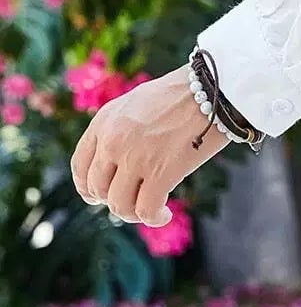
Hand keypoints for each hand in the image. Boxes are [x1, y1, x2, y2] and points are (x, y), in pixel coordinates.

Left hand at [70, 64, 232, 226]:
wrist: (214, 88)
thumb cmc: (183, 94)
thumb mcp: (137, 103)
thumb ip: (119, 129)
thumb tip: (117, 165)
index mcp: (104, 122)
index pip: (80, 166)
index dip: (88, 187)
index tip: (101, 196)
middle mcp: (113, 141)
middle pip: (99, 190)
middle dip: (114, 200)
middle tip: (134, 200)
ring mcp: (135, 158)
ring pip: (119, 205)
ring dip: (134, 213)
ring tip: (152, 208)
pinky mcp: (160, 174)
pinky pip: (146, 211)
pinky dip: (154, 218)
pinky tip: (164, 214)